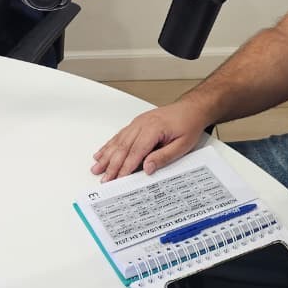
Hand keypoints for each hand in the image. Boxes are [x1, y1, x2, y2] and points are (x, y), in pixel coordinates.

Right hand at [91, 101, 209, 180]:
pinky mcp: (137, 123)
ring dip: (106, 156)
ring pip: (118, 141)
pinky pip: (120, 135)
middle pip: (123, 147)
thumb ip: (163, 157)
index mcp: (154, 128)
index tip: (118, 179)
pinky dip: (109, 145)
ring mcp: (138, 122)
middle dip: (112, 165)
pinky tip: (102, 153)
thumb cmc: (188, 125)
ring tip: (97, 168)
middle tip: (104, 179)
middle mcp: (142, 124)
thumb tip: (148, 168)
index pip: (136, 152)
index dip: (125, 167)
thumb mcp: (182, 145)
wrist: (191, 108)